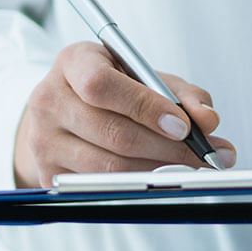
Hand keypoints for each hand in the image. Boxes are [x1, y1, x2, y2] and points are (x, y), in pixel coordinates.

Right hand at [14, 41, 235, 187]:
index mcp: (72, 63)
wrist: (62, 112)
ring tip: (187, 166)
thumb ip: (180, 93)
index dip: (145, 107)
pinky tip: (157, 175)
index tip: (183, 126)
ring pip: (109, 166)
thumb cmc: (111, 89)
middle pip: (112, 132)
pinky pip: (99, 186)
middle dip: (167, 147)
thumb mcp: (143, 77)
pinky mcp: (47, 172)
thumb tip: (208, 121)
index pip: (101, 85)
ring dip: (157, 169)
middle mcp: (48, 100)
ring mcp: (43, 140)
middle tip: (203, 155)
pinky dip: (136, 184)